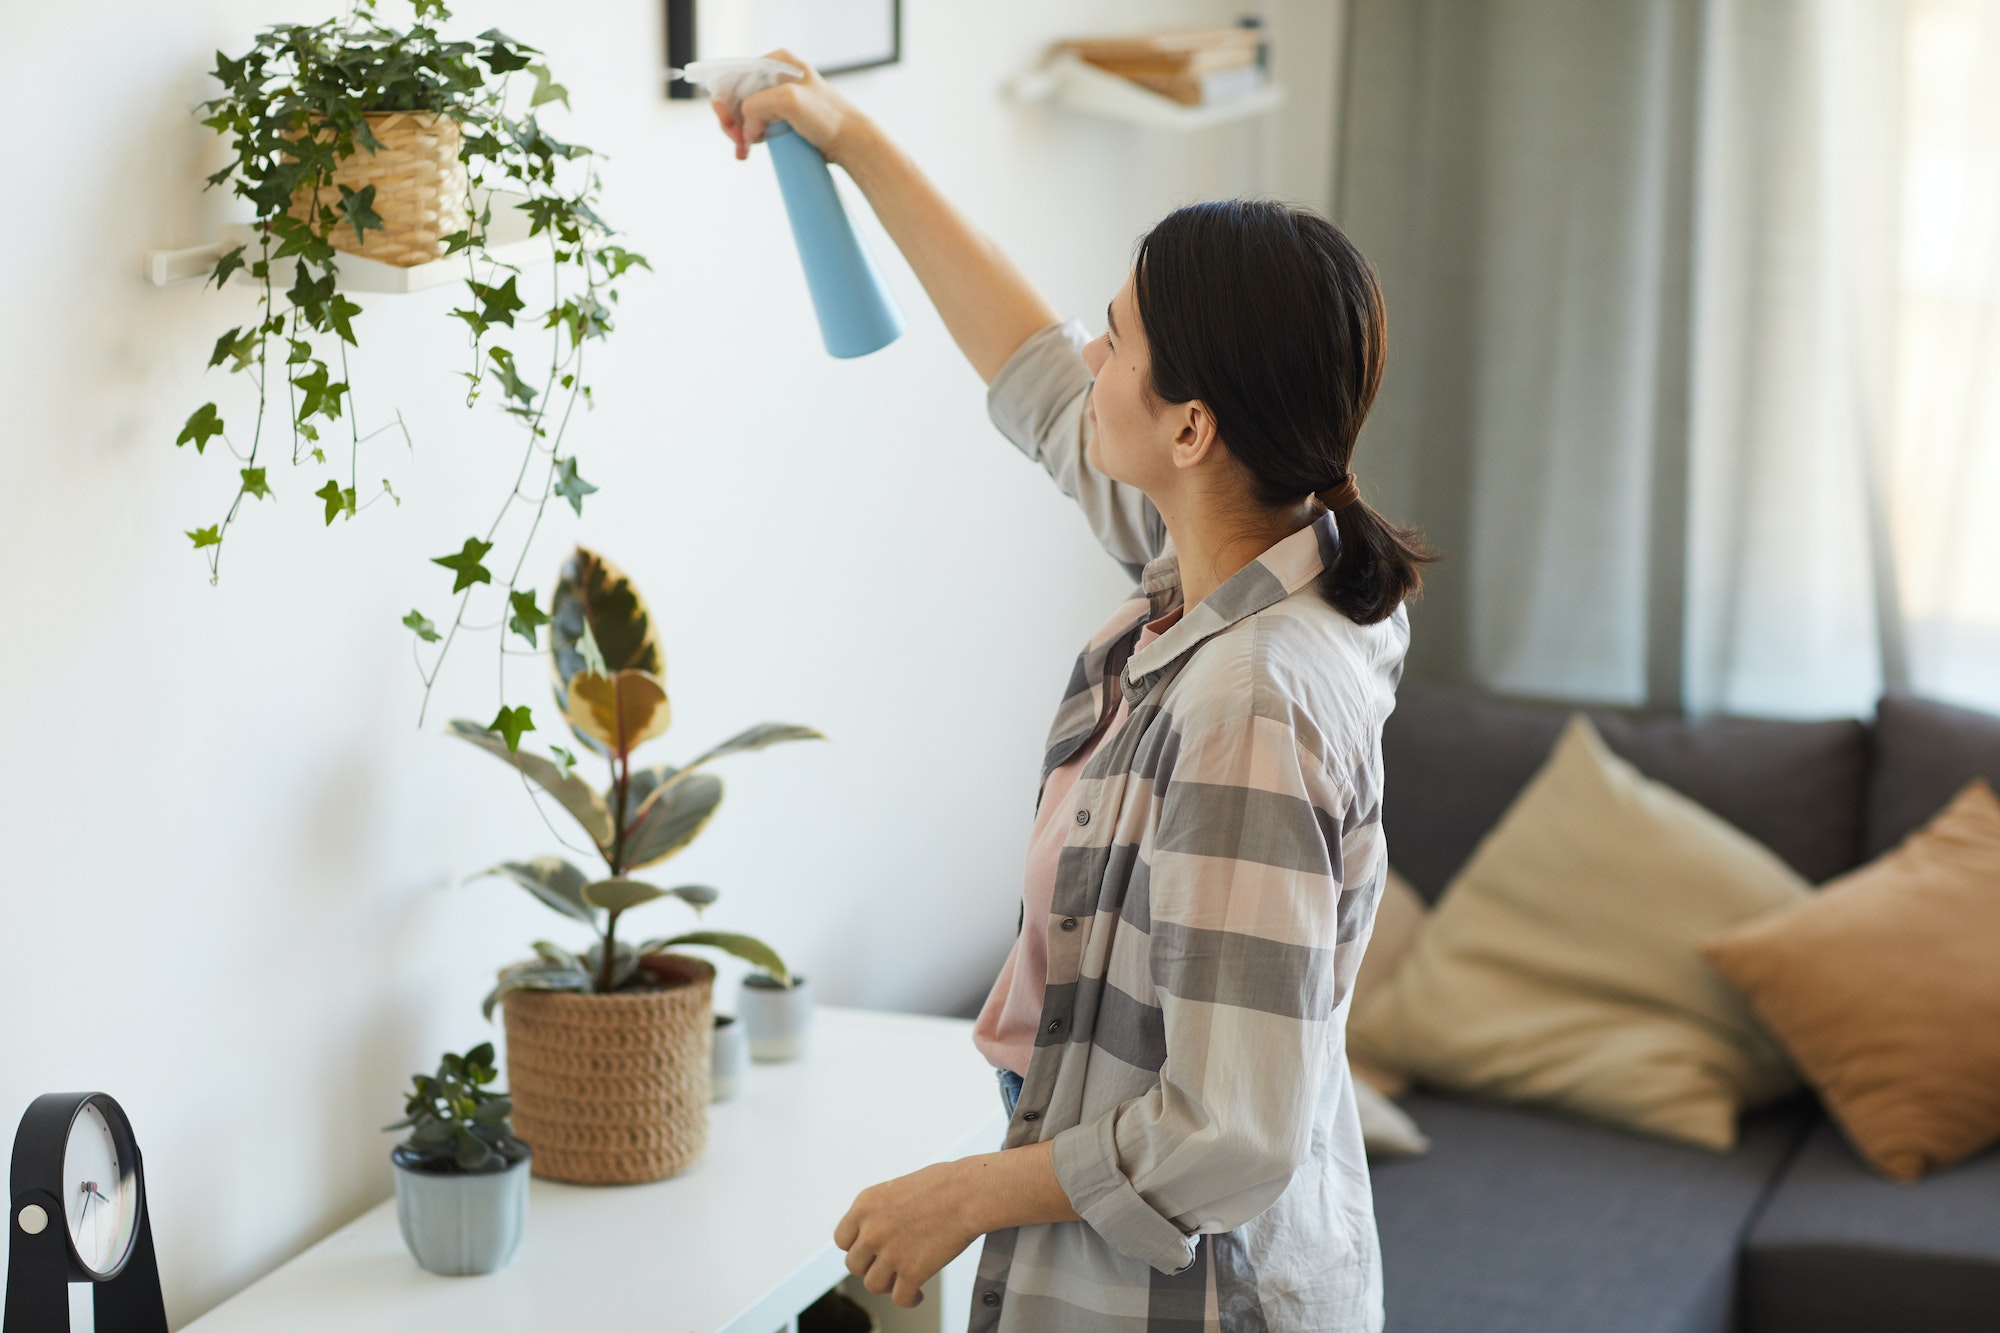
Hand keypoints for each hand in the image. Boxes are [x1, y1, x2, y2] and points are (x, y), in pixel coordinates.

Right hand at [711, 48, 875, 165]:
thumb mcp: (789, 101)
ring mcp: (778, 97)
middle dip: (731, 121)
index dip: (726, 103)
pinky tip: (746, 150)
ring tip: (743, 150)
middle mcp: (775, 76)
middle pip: (736, 97)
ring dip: (737, 132)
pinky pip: (754, 124)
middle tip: (738, 143)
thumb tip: (744, 127)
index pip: (736, 78)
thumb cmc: (828, 118)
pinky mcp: (782, 117)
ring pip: (743, 113)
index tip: (731, 127)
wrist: (850, 142)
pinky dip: (746, 138)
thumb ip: (758, 105)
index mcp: (776, 62)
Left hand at [833, 1160, 979, 1308]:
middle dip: (871, 1267)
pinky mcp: (912, 1272)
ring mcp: (891, 1253)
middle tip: (889, 1265)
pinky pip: (900, 1299)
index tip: (870, 1251)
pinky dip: (909, 1299)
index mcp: (865, 1205)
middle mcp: (872, 1230)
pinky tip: (917, 1294)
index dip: (857, 1247)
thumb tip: (876, 1234)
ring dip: (888, 1284)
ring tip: (902, 1280)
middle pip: (854, 1265)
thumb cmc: (943, 1185)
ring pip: (873, 1285)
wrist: (969, 1193)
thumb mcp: (897, 1188)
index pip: (842, 1239)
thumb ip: (880, 1212)